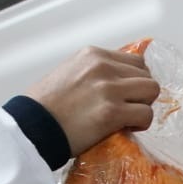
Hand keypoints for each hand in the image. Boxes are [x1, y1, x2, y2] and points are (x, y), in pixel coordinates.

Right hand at [24, 46, 158, 156]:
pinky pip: (146, 114)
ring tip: (127, 119)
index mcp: (93, 55)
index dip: (133, 81)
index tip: (124, 96)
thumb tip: (117, 82)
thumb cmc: (44, 107)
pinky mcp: (112, 112)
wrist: (31, 127)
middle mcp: (103, 66)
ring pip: (151, 91)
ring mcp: (109, 88)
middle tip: (127, 109)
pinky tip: (127, 128)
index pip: (134, 61)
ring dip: (143, 107)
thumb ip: (94, 72)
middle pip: (146, 75)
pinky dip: (141, 124)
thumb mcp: (69, 73)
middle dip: (140, 94)